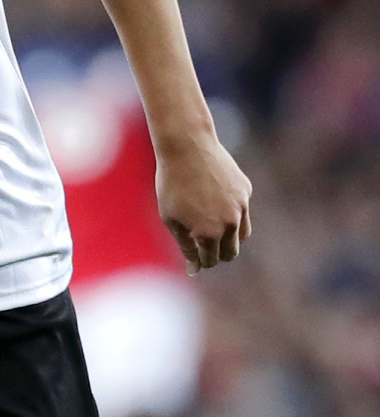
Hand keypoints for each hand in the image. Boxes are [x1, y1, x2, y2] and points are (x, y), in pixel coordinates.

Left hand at [157, 134, 251, 273]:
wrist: (187, 146)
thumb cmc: (172, 184)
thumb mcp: (171, 219)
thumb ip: (186, 246)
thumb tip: (195, 270)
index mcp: (208, 234)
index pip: (210, 261)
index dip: (200, 260)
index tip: (192, 253)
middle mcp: (229, 223)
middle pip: (231, 253)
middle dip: (217, 254)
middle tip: (202, 244)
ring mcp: (241, 206)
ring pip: (242, 235)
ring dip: (229, 237)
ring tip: (210, 226)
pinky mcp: (246, 190)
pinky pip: (242, 210)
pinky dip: (231, 212)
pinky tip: (214, 199)